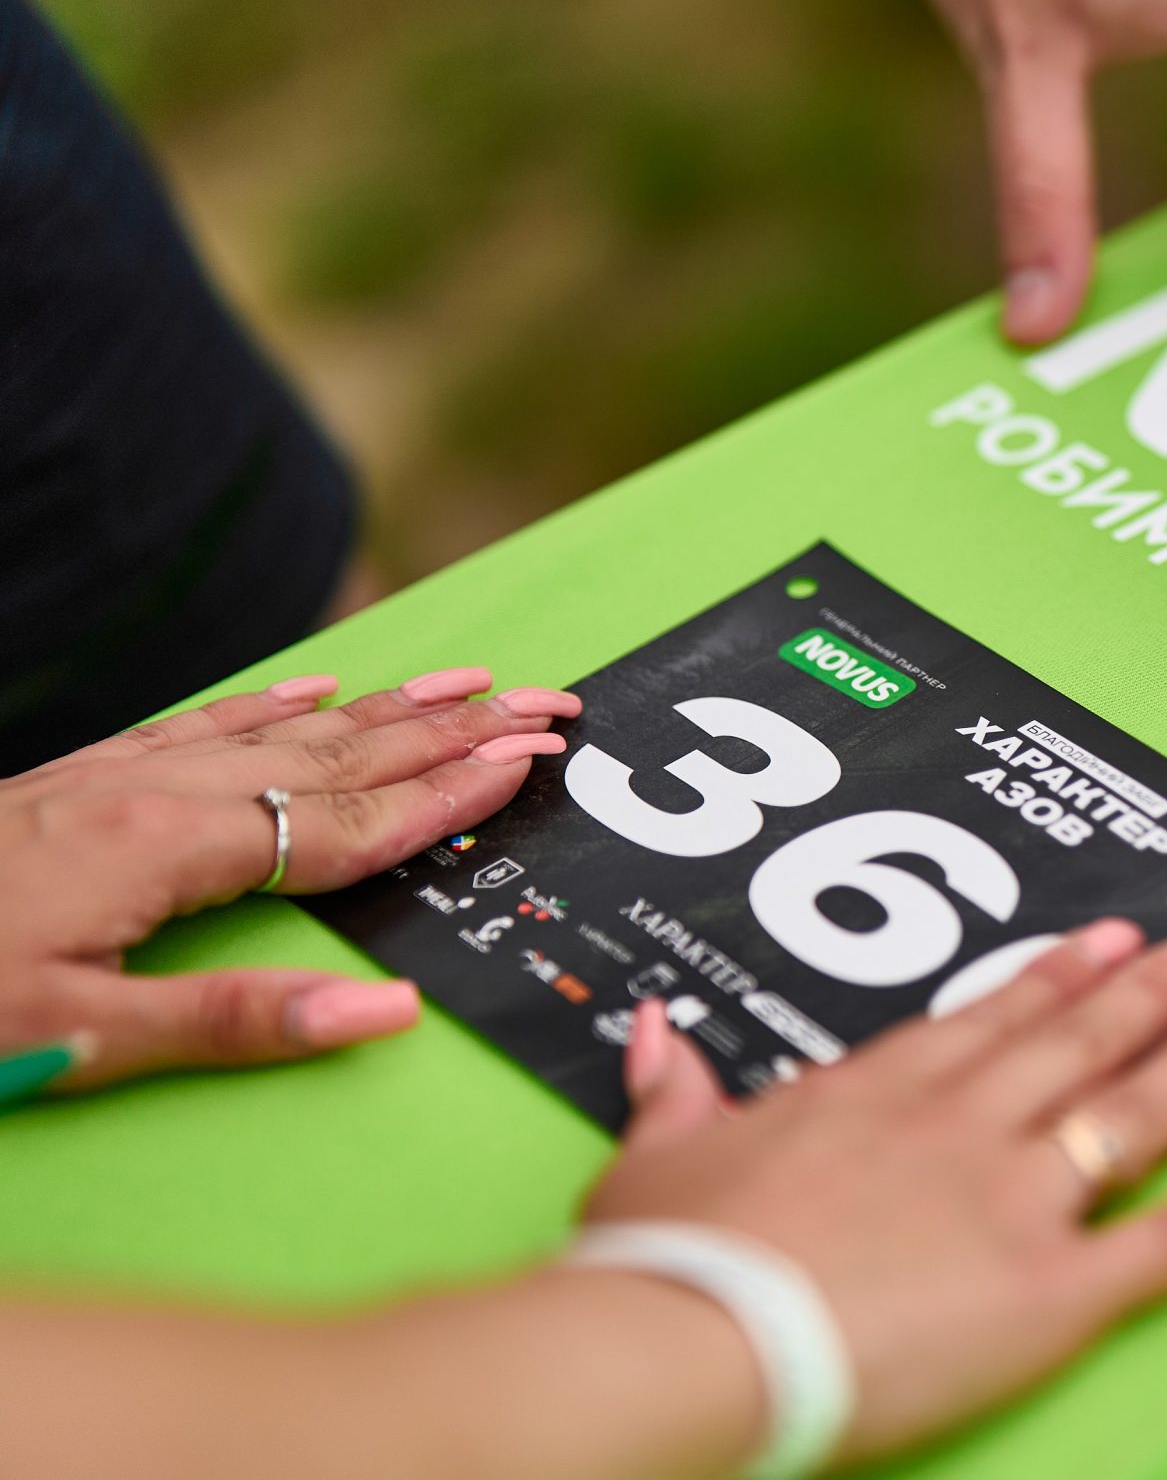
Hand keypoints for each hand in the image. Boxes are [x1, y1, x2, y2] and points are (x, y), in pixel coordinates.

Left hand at [0, 668, 580, 1091]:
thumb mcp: (69, 1039)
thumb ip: (231, 1026)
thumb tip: (385, 1012)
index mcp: (163, 851)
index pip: (344, 822)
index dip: (447, 795)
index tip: (533, 761)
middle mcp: (147, 794)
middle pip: (334, 755)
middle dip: (450, 729)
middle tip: (547, 700)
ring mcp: (106, 778)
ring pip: (278, 728)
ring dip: (383, 705)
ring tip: (466, 678)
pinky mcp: (68, 781)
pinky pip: (199, 723)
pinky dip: (271, 701)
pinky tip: (309, 687)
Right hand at [586, 913, 1166, 1465]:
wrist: (693, 1336)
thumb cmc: (665, 1261)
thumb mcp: (654, 1159)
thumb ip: (674, 1090)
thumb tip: (653, 1034)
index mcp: (878, 1091)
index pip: (991, 1021)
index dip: (1059, 979)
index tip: (1110, 938)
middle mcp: (966, 1122)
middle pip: (1083, 1039)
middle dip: (1160, 985)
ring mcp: (1020, 1194)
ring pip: (1139, 1104)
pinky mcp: (1059, 1284)